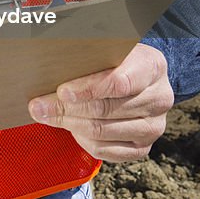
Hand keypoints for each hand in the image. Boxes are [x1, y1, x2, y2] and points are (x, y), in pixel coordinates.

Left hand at [28, 42, 173, 162]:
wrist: (139, 79)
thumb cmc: (117, 60)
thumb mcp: (108, 47)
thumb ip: (87, 53)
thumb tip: (49, 63)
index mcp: (153, 66)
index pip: (120, 82)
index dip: (88, 88)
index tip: (62, 91)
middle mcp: (159, 98)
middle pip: (106, 109)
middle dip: (67, 108)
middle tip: (40, 105)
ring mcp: (153, 126)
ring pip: (103, 131)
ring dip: (69, 124)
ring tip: (47, 115)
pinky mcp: (142, 147)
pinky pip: (106, 150)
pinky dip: (82, 140)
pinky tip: (70, 127)